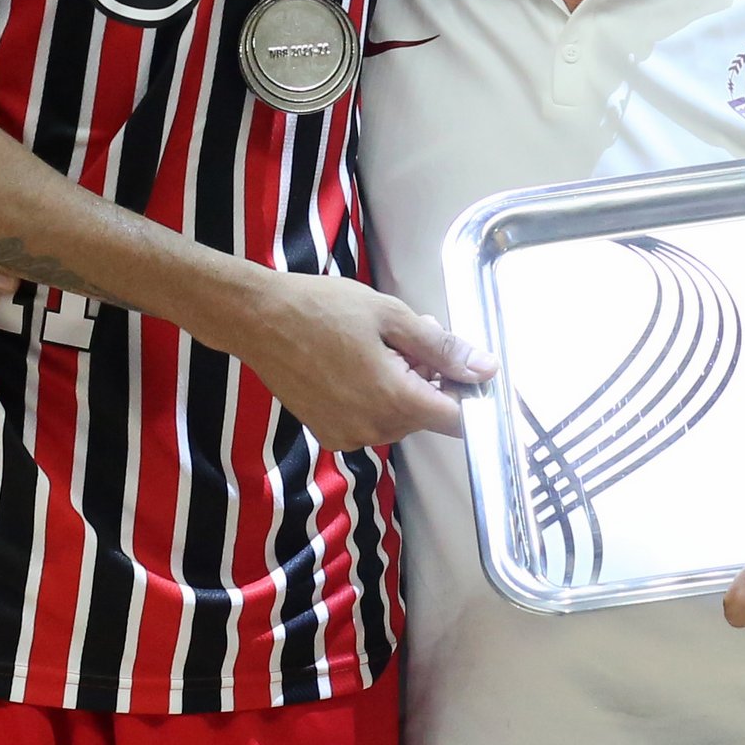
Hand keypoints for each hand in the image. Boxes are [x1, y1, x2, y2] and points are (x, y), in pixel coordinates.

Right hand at [224, 267, 489, 446]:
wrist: (259, 320)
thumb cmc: (324, 309)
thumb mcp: (392, 317)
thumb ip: (442, 348)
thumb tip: (486, 369)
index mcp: (395, 401)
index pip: (458, 419)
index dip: (471, 394)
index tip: (468, 368)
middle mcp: (374, 429)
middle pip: (427, 415)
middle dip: (430, 378)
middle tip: (411, 336)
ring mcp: (349, 435)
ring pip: (400, 417)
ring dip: (403, 385)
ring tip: (380, 343)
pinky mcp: (329, 434)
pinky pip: (372, 420)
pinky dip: (376, 396)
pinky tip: (358, 362)